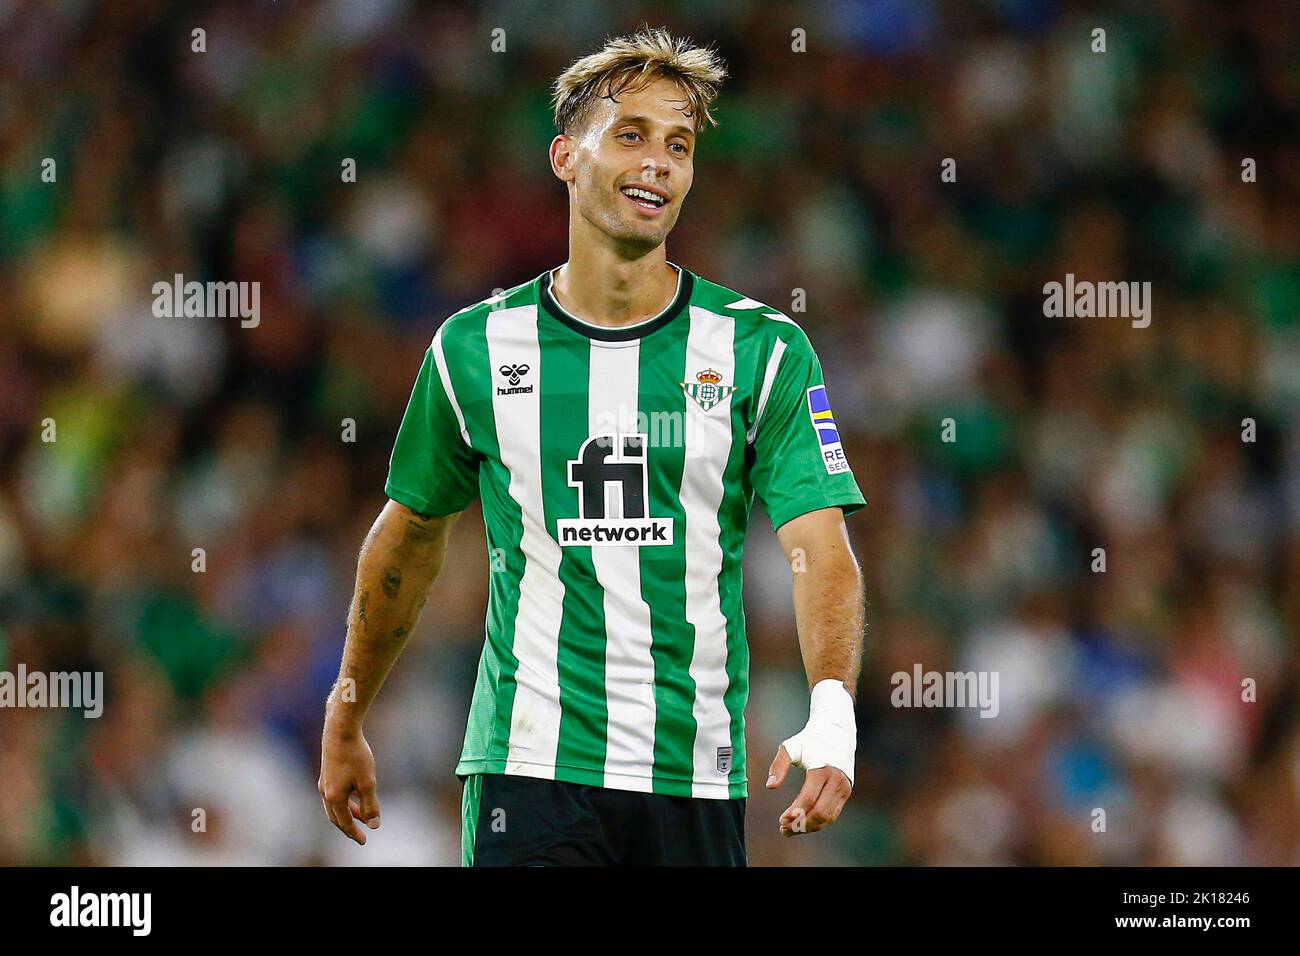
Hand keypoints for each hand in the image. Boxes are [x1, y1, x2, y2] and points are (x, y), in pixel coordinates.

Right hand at [318, 723, 380, 844]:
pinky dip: (346, 799)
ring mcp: (324, 782)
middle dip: (349, 826)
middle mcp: (325, 792)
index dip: (354, 833)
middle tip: (360, 834)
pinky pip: (335, 793)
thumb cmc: (355, 755)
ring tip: (363, 815)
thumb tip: (373, 825)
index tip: (364, 841)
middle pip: (336, 817)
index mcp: (334, 798)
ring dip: (349, 812)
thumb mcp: (367, 782)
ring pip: (335, 805)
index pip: (344, 822)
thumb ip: (370, 805)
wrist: (341, 730)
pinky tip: (356, 794)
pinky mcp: (327, 772)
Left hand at [766, 744, 852, 836]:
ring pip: (828, 817)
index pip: (809, 798)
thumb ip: (778, 765)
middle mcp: (836, 780)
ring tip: (789, 830)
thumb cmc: (809, 740)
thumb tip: (770, 786)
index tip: (781, 820)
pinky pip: (832, 814)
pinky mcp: (846, 792)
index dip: (795, 812)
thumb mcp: (790, 747)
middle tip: (782, 829)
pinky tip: (801, 823)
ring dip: (808, 827)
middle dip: (801, 824)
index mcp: (823, 769)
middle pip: (820, 812)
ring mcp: (844, 788)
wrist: (836, 732)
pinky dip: (817, 822)